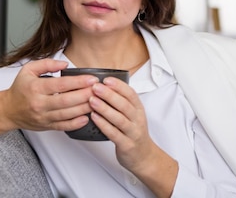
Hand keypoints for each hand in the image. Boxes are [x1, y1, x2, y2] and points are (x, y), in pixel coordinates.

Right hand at [3, 59, 98, 131]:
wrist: (8, 110)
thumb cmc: (20, 89)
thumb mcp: (28, 70)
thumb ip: (47, 64)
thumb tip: (64, 64)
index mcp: (35, 87)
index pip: (60, 85)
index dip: (78, 82)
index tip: (91, 79)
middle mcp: (39, 103)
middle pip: (66, 101)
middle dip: (85, 95)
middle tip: (98, 90)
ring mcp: (43, 117)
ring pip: (67, 114)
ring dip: (84, 108)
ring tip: (97, 101)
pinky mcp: (46, 126)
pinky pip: (63, 126)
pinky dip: (76, 123)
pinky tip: (87, 117)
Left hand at [88, 78, 177, 196]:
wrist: (143, 156)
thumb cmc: (134, 133)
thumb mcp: (133, 115)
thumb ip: (122, 102)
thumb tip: (105, 86)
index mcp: (139, 110)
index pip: (131, 94)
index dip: (119, 86)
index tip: (106, 79)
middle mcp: (137, 120)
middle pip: (124, 105)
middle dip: (109, 94)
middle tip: (96, 87)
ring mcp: (133, 133)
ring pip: (119, 119)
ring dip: (105, 108)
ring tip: (92, 100)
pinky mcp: (126, 145)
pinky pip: (114, 134)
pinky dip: (104, 125)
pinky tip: (94, 118)